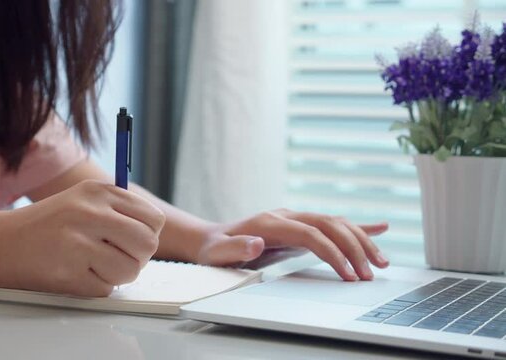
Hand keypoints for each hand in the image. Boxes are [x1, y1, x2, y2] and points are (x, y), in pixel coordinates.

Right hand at [0, 180, 165, 295]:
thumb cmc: (47, 224)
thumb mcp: (83, 199)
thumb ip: (119, 209)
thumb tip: (154, 229)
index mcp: (98, 192)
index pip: (153, 218)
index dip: (148, 234)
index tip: (132, 240)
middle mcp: (90, 213)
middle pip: (148, 244)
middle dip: (139, 256)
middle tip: (120, 256)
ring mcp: (79, 243)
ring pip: (131, 270)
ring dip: (118, 275)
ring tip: (97, 265)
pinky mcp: (69, 273)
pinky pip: (107, 289)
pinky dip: (97, 286)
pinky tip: (78, 272)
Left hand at [194, 209, 388, 280]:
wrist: (211, 238)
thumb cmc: (214, 249)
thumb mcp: (217, 252)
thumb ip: (235, 248)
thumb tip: (257, 244)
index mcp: (270, 222)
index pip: (310, 234)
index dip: (332, 252)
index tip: (347, 274)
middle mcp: (286, 216)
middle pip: (330, 225)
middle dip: (354, 248)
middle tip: (370, 274)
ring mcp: (295, 218)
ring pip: (336, 223)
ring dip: (361, 240)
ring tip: (381, 262)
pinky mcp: (300, 225)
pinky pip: (333, 223)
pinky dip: (357, 226)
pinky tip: (379, 228)